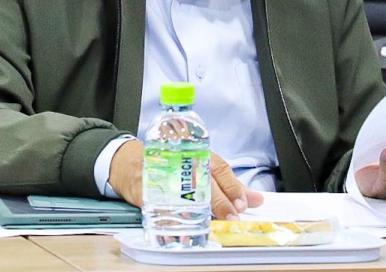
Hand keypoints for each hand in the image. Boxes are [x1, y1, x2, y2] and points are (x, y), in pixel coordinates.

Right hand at [107, 141, 263, 218]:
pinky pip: (163, 207)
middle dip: (220, 202)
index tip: (245, 203)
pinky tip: (183, 230)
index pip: (220, 169)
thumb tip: (256, 199)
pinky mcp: (149, 192)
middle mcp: (183, 163)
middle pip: (205, 183)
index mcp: (199, 155)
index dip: (233, 187)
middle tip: (232, 216)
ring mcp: (165, 177)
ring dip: (200, 214)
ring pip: (185, 196)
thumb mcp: (202, 168)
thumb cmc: (171, 163)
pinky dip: (173, 221)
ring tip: (210, 226)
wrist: (130, 162)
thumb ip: (229, 186)